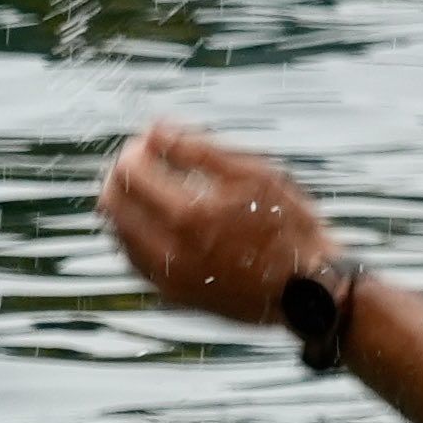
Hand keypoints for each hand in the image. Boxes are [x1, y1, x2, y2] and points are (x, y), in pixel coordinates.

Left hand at [102, 122, 336, 318]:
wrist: (310, 290)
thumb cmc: (292, 228)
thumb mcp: (259, 176)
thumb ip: (203, 149)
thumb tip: (156, 129)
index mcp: (191, 214)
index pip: (131, 171)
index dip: (136, 149)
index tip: (152, 140)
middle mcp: (170, 249)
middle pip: (112, 202)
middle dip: (121, 175)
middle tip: (142, 161)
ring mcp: (167, 276)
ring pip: (117, 232)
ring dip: (125, 204)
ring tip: (150, 190)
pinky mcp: (171, 293)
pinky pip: (133, 259)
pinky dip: (135, 234)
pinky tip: (156, 223)